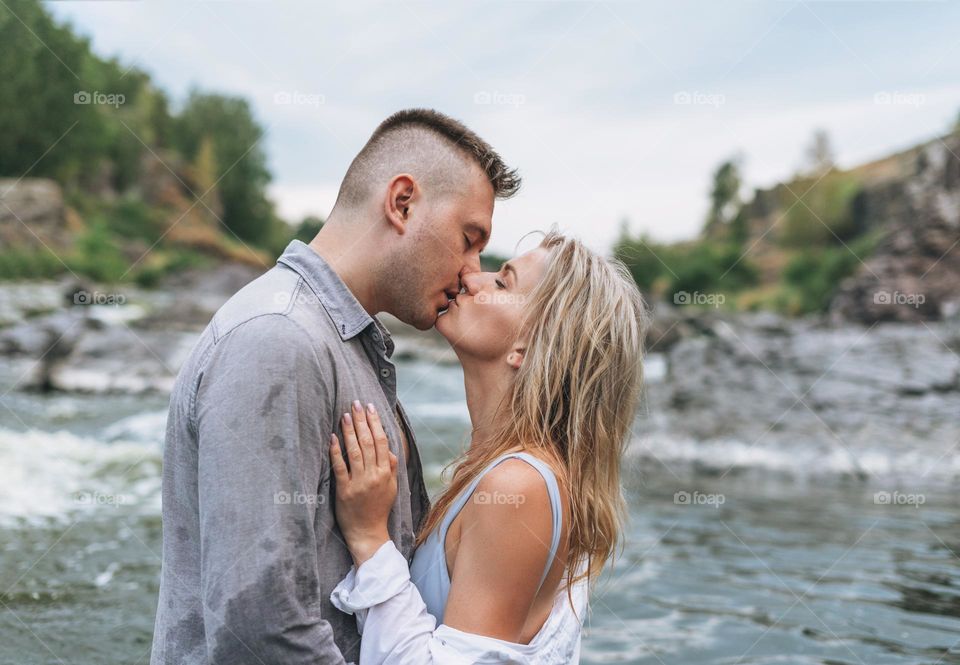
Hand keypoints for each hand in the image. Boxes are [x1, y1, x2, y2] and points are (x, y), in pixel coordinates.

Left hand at [330, 400, 397, 566]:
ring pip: (355, 451)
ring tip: (345, 415)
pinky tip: (332, 437)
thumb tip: (391, 450)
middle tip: (356, 403)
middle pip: (368, 442)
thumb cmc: (379, 509)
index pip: (382, 442)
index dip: (376, 423)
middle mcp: (374, 475)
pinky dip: (336, 451)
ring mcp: (359, 483)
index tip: (370, 408)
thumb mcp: (392, 488)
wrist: (368, 533)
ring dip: (350, 431)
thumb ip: (392, 468)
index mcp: (386, 473)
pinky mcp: (344, 490)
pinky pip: (340, 467)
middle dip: (362, 420)